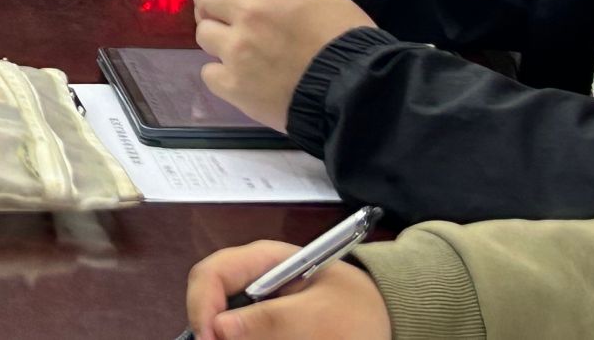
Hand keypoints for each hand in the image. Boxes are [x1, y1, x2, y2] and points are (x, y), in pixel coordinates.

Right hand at [184, 245, 389, 339]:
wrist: (391, 320)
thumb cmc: (359, 311)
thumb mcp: (319, 316)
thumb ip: (271, 320)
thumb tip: (218, 329)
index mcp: (262, 261)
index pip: (212, 274)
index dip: (202, 306)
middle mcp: (253, 280)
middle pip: (212, 302)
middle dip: (214, 331)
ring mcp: (259, 304)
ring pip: (226, 326)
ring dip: (233, 338)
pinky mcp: (268, 326)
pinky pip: (246, 335)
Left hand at [195, 0, 374, 128]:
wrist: (359, 93)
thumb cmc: (350, 41)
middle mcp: (248, 11)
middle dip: (223, 8)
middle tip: (244, 23)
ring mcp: (238, 49)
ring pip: (203, 33)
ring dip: (221, 40)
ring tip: (243, 53)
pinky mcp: (233, 84)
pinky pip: (209, 72)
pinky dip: (224, 76)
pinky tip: (244, 80)